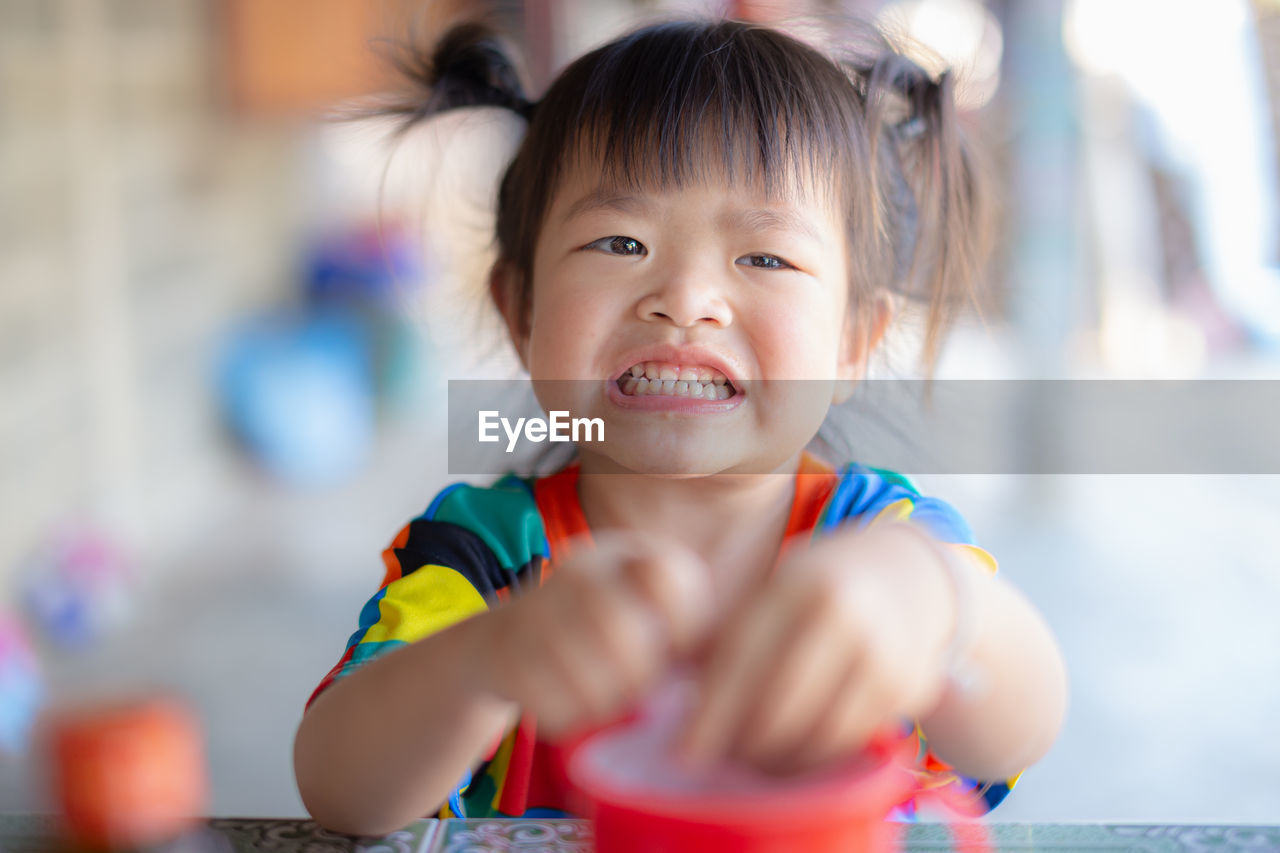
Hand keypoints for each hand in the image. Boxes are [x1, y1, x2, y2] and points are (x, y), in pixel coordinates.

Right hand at [469, 531, 713, 738]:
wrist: (509, 639)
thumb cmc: (603, 634)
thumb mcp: (647, 612)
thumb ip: (689, 633)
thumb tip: (721, 673)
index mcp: (626, 556)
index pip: (665, 578)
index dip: (684, 624)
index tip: (678, 647)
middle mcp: (580, 571)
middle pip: (623, 633)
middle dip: (639, 675)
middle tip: (639, 687)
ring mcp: (536, 609)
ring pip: (589, 679)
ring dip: (605, 702)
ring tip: (605, 697)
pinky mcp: (505, 653)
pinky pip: (554, 707)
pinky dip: (569, 717)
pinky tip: (570, 703)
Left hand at [679, 525, 954, 774]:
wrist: (905, 574)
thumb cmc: (814, 590)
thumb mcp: (769, 593)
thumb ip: (723, 638)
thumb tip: (670, 695)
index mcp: (796, 586)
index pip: (741, 661)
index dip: (710, 714)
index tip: (682, 752)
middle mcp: (843, 617)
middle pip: (778, 708)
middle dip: (739, 744)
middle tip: (716, 758)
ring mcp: (882, 655)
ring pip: (816, 735)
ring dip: (777, 759)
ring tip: (750, 758)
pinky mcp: (907, 689)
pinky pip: (850, 742)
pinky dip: (815, 758)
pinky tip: (791, 755)